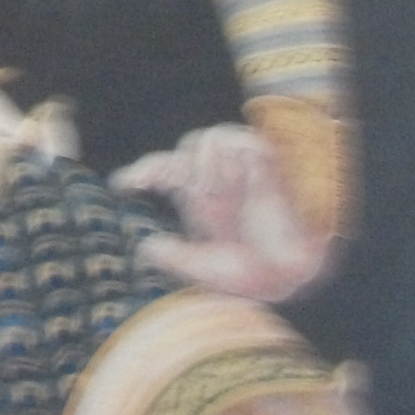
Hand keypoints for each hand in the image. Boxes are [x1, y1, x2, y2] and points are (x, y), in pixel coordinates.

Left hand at [113, 124, 330, 301]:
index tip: (122, 186)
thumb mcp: (204, 269)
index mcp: (198, 198)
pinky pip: (233, 141)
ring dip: (204, 170)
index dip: (141, 173)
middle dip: (168, 170)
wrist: (293, 274)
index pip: (163, 171)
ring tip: (217, 197)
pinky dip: (230, 160)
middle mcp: (214, 180)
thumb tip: (144, 248)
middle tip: (176, 192)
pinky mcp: (261, 160)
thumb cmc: (253, 274)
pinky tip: (239, 182)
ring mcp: (238, 168)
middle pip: (180, 153)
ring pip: (201, 140)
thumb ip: (175, 258)